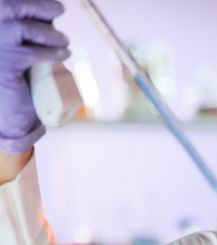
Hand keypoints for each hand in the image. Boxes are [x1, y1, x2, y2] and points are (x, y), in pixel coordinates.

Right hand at [0, 0, 69, 153]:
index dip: (27, 1)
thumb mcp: (19, 49)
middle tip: (59, 9)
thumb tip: (48, 13)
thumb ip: (27, 33)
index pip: (5, 5)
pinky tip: (63, 55)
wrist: (10, 115)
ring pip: (24, 28)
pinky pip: (32, 53)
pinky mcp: (5, 66)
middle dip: (37, 4)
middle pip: (9, 7)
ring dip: (49, 33)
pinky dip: (53, 52)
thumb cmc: (15, 80)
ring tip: (63, 41)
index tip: (49, 3)